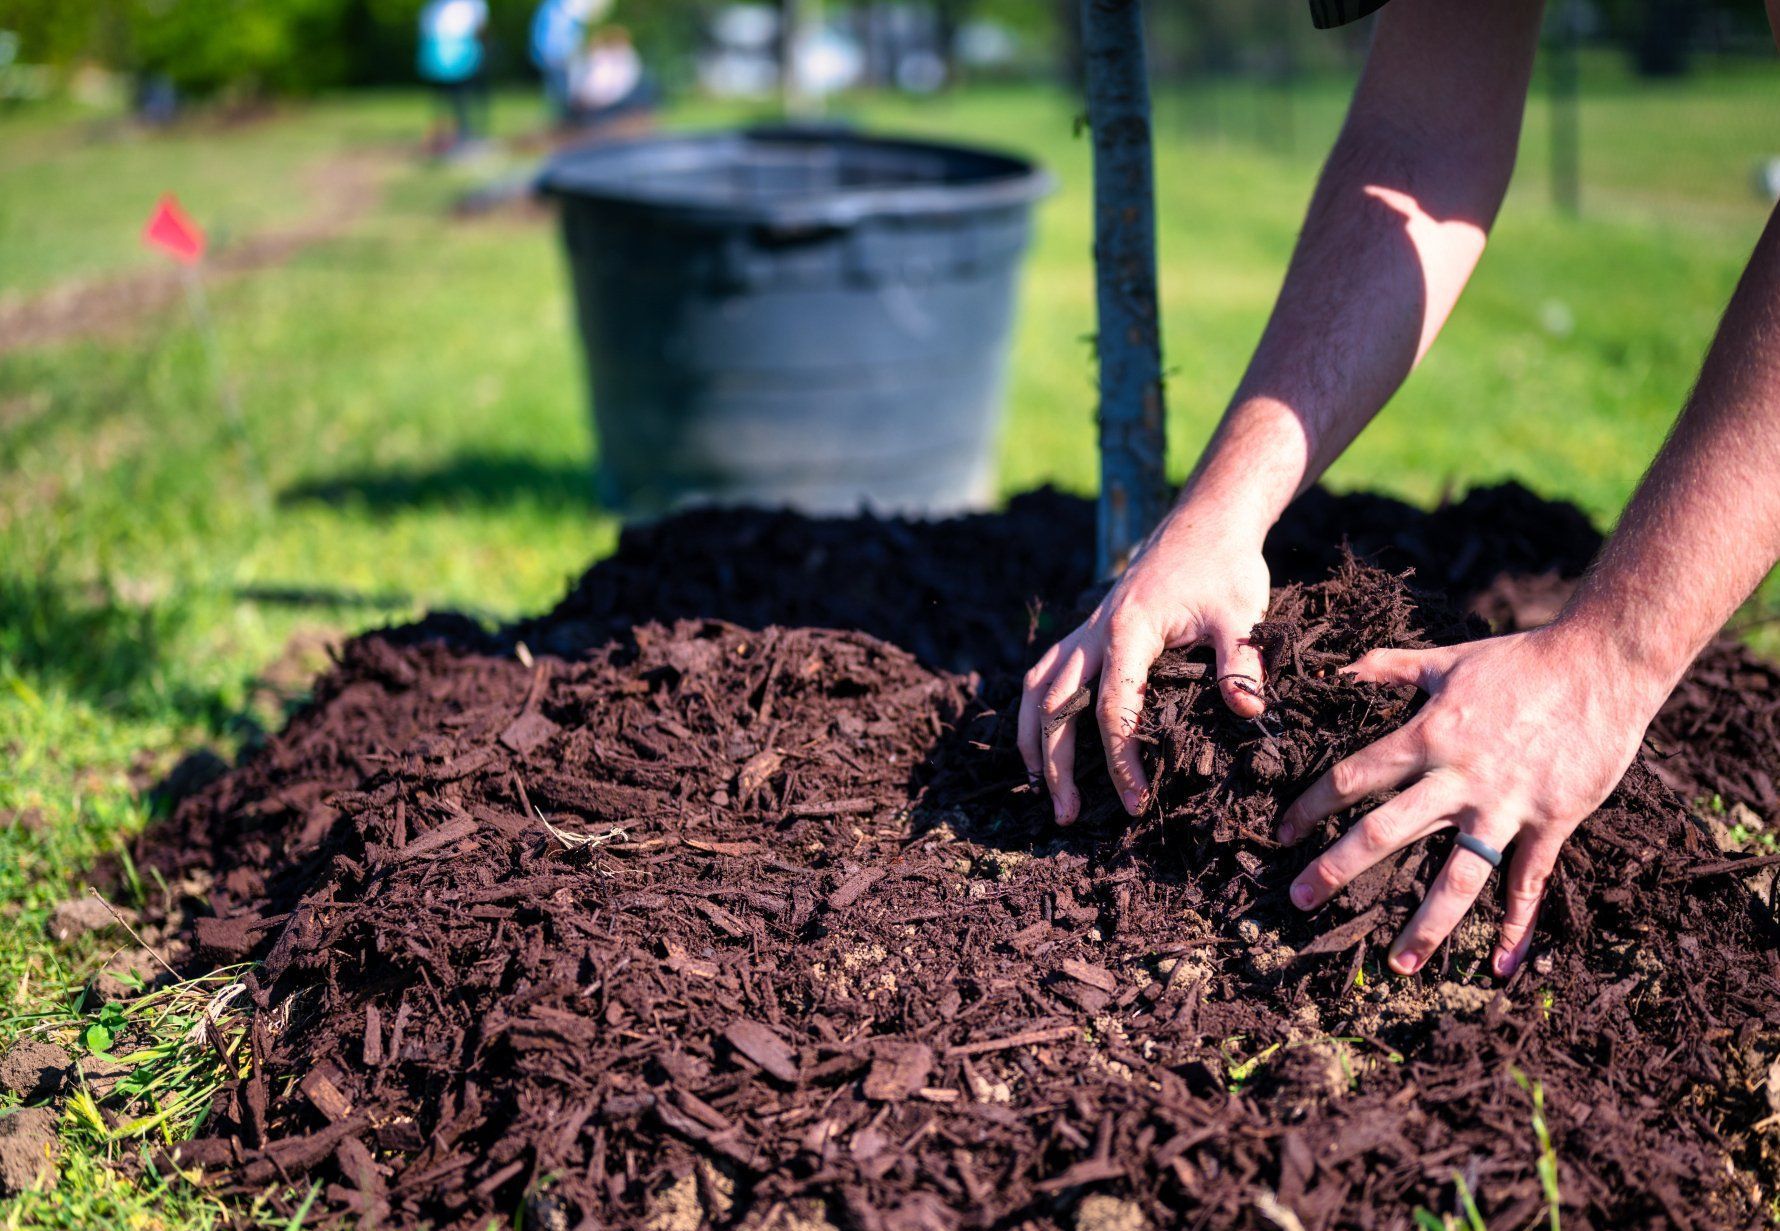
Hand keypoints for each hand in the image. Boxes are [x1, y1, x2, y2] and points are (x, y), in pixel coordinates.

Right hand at [1019, 502, 1272, 824]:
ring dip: (1032, 740)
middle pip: (1055, 706)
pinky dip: (1035, 709)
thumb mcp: (1242, 613)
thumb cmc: (1226, 568)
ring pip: (1037, 688)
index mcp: (1128, 632)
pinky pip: (1045, 671)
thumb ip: (1242, 663)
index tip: (1136, 802)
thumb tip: (1247, 713)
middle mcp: (1095, 632)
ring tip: (1038, 787)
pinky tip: (1040, 739)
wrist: (1206, 522)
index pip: (1111, 709)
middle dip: (1056, 764)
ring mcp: (1086, 630)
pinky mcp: (1088, 630)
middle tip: (1067, 816)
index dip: (1120, 760)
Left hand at [1277, 623, 1663, 977]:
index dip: (1312, 806)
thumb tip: (1339, 668)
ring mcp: (1506, 806)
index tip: (1283, 833)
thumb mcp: (1447, 659)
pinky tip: (1501, 965)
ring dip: (1426, 925)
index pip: (1352, 778)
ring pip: (1457, 877)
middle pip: (1384, 833)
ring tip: (1399, 965)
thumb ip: (1389, 667)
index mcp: (1427, 736)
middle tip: (1300, 900)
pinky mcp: (1552, 822)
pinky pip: (1528, 883)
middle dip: (1337, 869)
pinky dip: (1517, 926)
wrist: (1603, 664)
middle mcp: (1458, 778)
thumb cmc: (1522, 660)